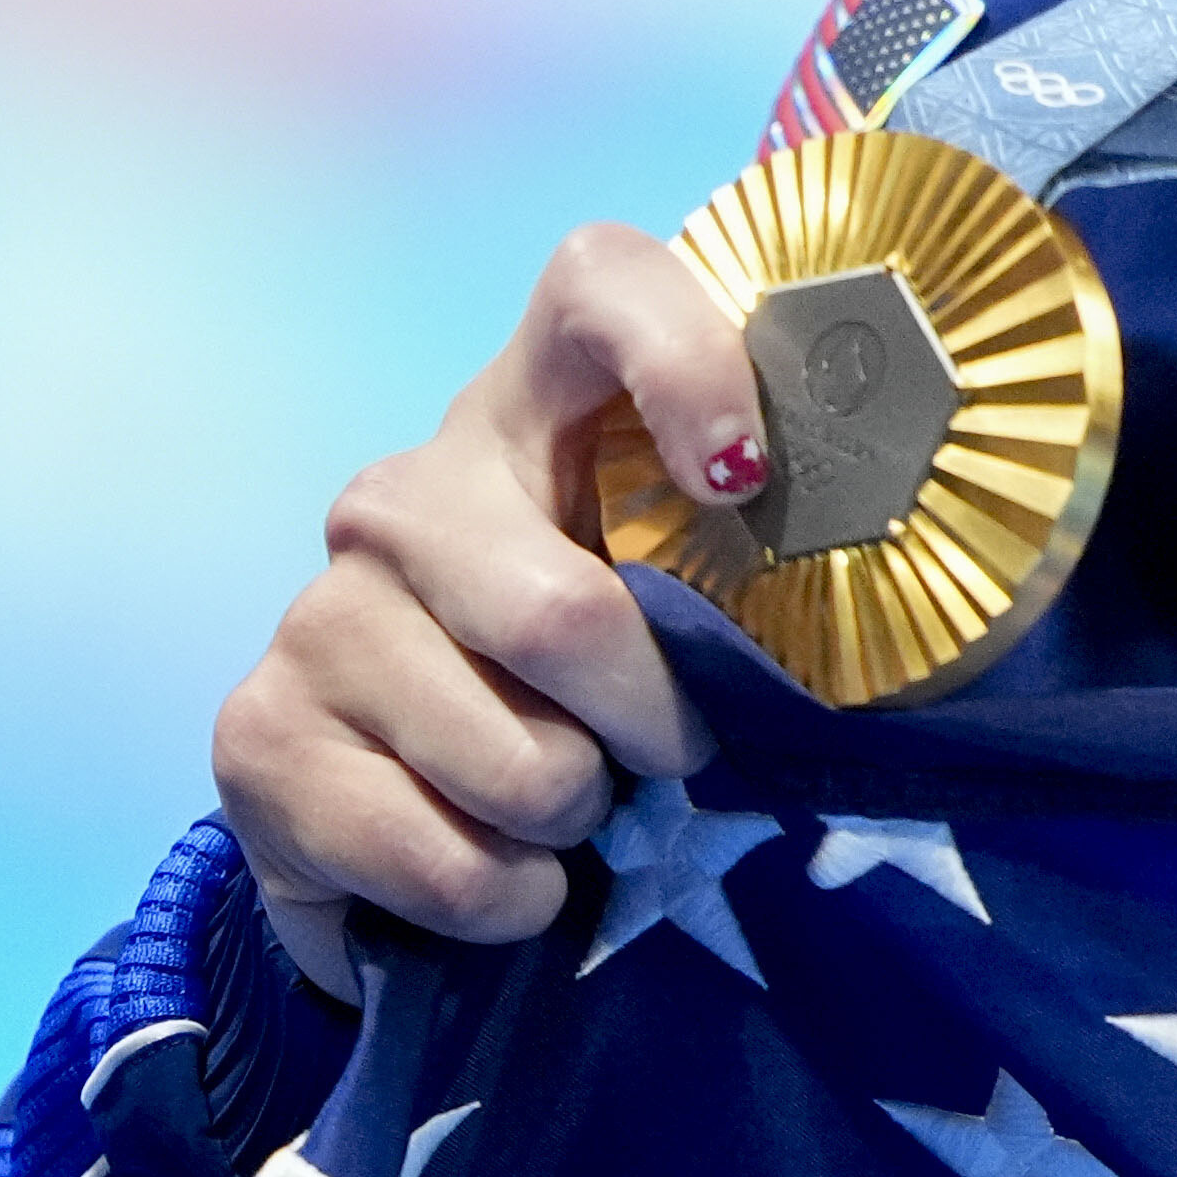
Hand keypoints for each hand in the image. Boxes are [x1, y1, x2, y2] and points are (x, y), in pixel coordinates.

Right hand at [210, 222, 759, 1003]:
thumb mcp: (695, 598)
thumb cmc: (608, 679)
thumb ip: (770, 566)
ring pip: (507, 751)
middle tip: (685, 755)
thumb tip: (920, 599)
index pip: (599, 281)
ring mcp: (321, 606)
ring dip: (579, 815)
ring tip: (582, 810)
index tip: (745, 474)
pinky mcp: (256, 733)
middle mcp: (412, 485)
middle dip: (654, 719)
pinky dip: (504, 895)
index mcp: (540, 401)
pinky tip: (513, 878)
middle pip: (557, 609)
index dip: (681, 351)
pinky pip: (425, 847)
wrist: (413, 818)